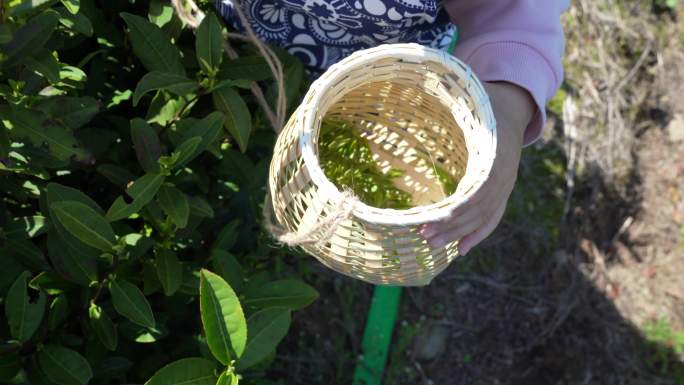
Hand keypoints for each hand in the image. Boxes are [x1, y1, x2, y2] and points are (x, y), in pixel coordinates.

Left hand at [419, 81, 535, 254]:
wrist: (512, 104)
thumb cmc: (482, 98)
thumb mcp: (466, 94)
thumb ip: (444, 96)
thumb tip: (406, 85)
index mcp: (495, 150)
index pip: (479, 190)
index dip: (457, 209)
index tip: (432, 220)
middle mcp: (505, 171)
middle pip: (480, 209)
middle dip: (452, 226)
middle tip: (423, 237)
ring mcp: (506, 182)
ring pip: (486, 216)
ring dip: (460, 233)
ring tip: (432, 245)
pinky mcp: (502, 189)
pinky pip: (492, 217)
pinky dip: (477, 234)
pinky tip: (460, 249)